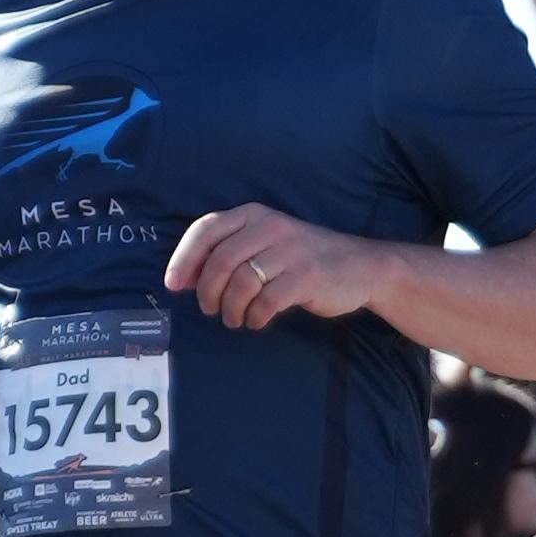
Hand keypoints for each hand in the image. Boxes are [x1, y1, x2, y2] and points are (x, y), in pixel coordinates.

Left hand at [162, 203, 381, 333]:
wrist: (362, 267)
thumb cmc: (303, 259)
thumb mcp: (266, 243)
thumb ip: (229, 253)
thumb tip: (184, 278)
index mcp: (255, 215)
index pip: (206, 229)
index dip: (184, 258)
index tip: (173, 285)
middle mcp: (270, 227)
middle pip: (220, 261)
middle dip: (207, 292)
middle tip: (210, 310)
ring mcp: (290, 251)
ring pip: (240, 284)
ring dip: (230, 309)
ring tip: (235, 319)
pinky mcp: (306, 277)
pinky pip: (266, 302)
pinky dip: (255, 317)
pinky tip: (257, 321)